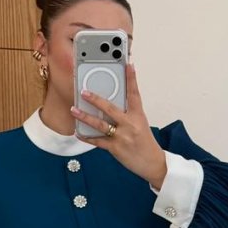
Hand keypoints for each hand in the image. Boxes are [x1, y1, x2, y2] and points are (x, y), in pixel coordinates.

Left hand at [70, 63, 167, 187]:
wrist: (153, 163)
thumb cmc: (145, 143)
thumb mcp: (140, 124)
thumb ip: (128, 114)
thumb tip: (110, 106)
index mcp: (138, 116)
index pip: (134, 94)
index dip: (131, 78)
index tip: (128, 65)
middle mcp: (130, 124)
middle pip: (110, 108)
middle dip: (96, 99)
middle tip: (84, 92)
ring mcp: (122, 136)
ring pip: (100, 124)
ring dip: (85, 117)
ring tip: (74, 110)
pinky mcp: (116, 148)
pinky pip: (98, 141)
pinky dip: (87, 137)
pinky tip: (78, 132)